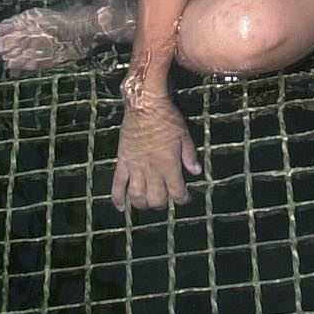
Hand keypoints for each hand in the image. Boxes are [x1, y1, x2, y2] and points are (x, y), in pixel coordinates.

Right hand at [112, 95, 200, 211]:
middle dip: (162, 204)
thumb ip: (190, 155)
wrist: (144, 105)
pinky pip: (117, 184)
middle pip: (156, 199)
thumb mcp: (184, 135)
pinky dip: (117, 198)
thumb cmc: (167, 118)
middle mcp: (152, 170)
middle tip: (165, 199)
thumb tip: (197, 172)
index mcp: (169, 164)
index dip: (182, 199)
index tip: (185, 198)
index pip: (177, 192)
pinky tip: (121, 208)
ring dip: (143, 204)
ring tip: (147, 203)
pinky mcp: (122, 162)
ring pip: (137, 196)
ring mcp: (135, 167)